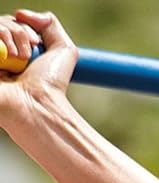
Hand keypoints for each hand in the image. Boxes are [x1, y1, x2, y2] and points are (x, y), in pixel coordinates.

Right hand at [0, 10, 77, 128]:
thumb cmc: (51, 83)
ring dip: (9, 34)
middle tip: (29, 52)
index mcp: (15, 51)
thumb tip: (22, 13)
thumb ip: (50, 24)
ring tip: (20, 58)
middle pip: (1, 22)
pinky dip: (0, 39)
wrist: (38, 105)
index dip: (22, 27)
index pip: (9, 24)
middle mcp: (0, 54)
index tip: (36, 43)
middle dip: (18, 31)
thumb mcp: (63, 49)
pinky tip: (8, 57)